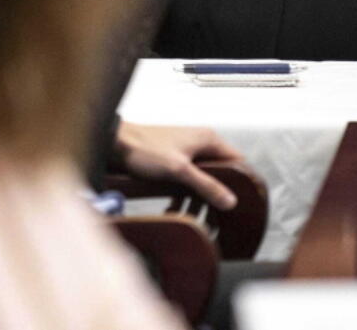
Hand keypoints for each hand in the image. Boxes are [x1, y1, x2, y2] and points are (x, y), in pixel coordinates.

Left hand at [114, 122, 243, 209]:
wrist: (115, 144)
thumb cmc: (144, 149)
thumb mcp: (179, 170)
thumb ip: (206, 185)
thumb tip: (229, 200)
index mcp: (208, 140)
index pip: (237, 161)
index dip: (241, 181)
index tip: (241, 201)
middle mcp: (200, 144)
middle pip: (219, 174)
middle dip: (214, 196)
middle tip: (214, 215)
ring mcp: (186, 153)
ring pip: (201, 181)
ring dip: (196, 200)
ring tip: (190, 216)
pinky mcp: (173, 162)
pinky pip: (186, 182)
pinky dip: (183, 196)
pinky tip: (175, 209)